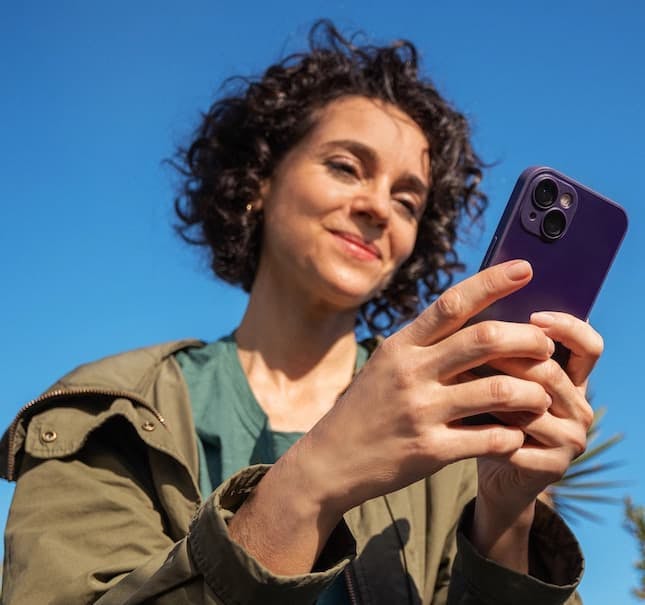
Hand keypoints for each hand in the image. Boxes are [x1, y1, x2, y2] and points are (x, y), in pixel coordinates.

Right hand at [230, 259, 560, 574]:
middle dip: (528, 339)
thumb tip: (472, 319)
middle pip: (485, 340)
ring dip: (532, 392)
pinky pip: (491, 438)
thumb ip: (424, 345)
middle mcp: (411, 373)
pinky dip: (514, 434)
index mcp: (401, 346)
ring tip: (540, 395)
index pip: (452, 303)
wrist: (330, 461)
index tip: (525, 268)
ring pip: (499, 391)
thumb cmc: (365, 408)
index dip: (492, 282)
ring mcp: (421, 412)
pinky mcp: (430, 451)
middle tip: (546, 345)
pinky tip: (516, 433)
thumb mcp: (386, 365)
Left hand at [472, 312, 599, 570]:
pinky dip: (484, 427)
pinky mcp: (552, 468)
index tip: (533, 316)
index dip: (565, 327)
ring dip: (489, 391)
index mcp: (571, 379)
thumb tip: (476, 304)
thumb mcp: (496, 375)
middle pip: (550, 372)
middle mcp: (580, 407)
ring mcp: (571, 440)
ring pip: (531, 405)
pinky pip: (517, 440)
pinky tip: (457, 418)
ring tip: (453, 376)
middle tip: (466, 346)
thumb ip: (498, 347)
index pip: (588, 346)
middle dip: (506, 357)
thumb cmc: (488, 412)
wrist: (490, 467)